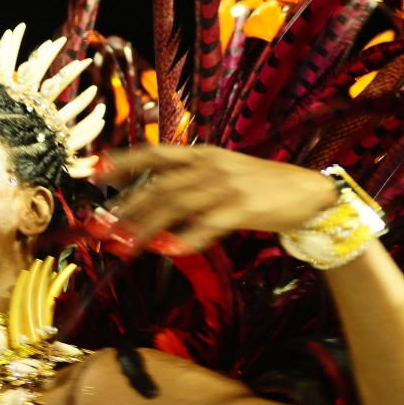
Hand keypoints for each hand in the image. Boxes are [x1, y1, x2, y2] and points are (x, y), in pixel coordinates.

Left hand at [95, 145, 338, 251]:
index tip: (92, 171)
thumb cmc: (258, 186)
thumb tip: (145, 199)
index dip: (122, 161)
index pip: (153, 153)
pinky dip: (185, 239)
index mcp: (200, 153)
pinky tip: (166, 251)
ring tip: (123, 244)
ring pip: (176, 205)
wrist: (311, 193)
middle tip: (100, 227)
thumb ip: (185, 180)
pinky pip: (208, 226)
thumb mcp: (219, 172)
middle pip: (158, 185)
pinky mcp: (244, 208)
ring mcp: (226, 186)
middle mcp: (209, 165)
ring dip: (146, 227)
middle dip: (125, 208)